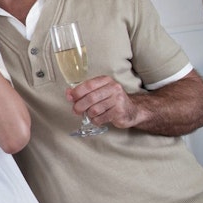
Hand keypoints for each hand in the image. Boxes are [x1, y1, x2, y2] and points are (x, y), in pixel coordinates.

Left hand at [68, 70, 202, 134]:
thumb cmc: (112, 100)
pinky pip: (101, 118)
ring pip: (94, 110)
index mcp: (107, 81)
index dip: (76, 92)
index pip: (87, 85)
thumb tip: (67, 93)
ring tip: (90, 114)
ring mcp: (118, 101)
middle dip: (79, 106)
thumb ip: (83, 92)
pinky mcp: (120, 112)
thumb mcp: (99, 92)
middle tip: (76, 110)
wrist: (134, 109)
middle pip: (89, 99)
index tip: (70, 98)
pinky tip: (99, 119)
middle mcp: (114, 89)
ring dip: (88, 114)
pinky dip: (96, 121)